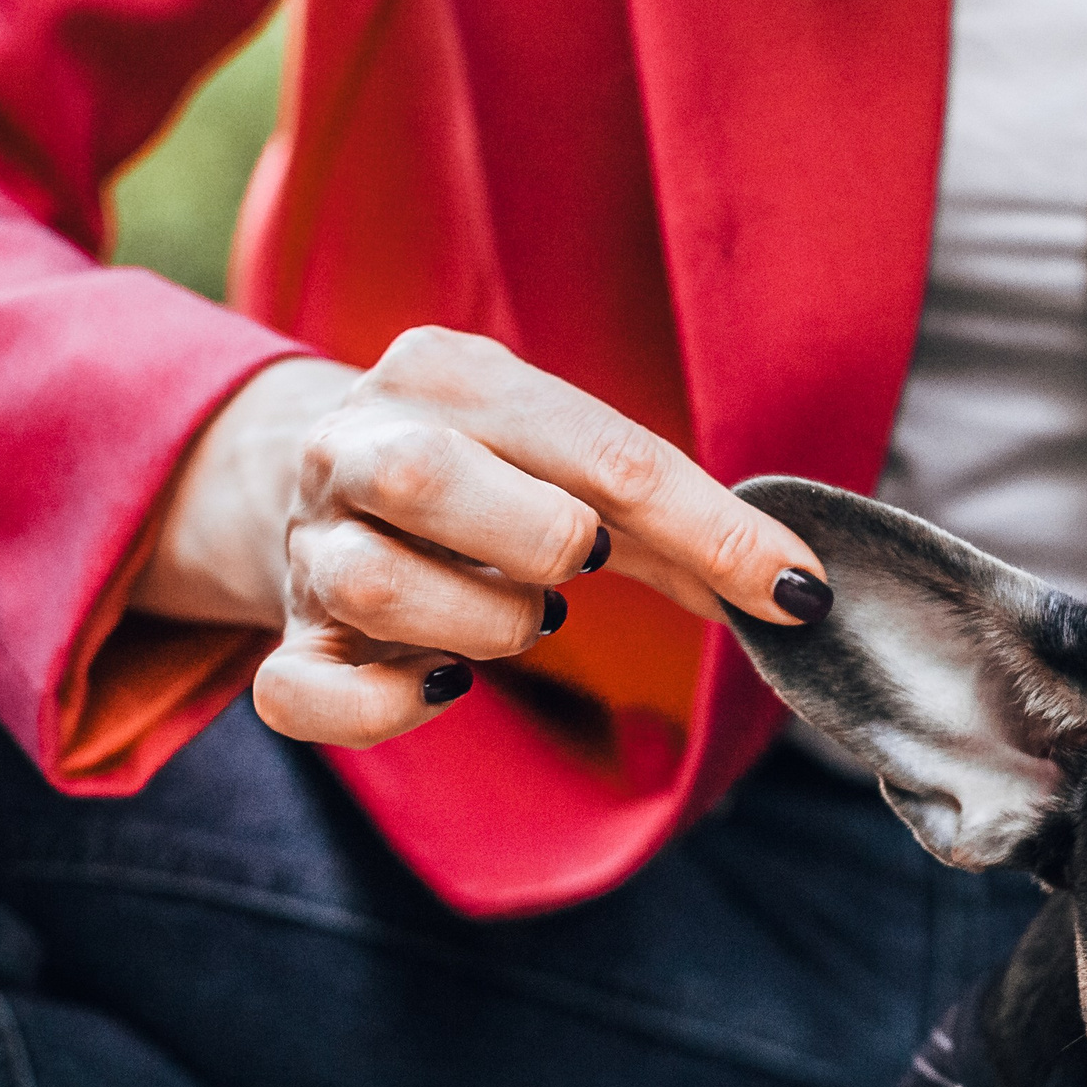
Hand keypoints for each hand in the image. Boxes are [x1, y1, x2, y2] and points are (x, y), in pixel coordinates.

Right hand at [133, 327, 828, 748]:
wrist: (315, 475)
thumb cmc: (498, 476)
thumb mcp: (585, 469)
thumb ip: (687, 527)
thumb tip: (800, 596)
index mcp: (450, 376)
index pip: (597, 450)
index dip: (709, 528)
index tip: (794, 591)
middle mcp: (356, 444)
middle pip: (425, 478)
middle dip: (539, 540)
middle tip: (580, 572)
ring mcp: (309, 545)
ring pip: (377, 588)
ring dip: (483, 627)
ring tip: (523, 619)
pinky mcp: (286, 640)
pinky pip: (303, 695)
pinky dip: (385, 710)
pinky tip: (444, 686)